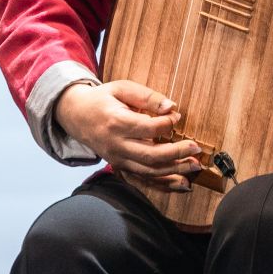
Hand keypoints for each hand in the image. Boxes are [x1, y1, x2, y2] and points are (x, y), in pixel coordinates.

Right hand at [54, 79, 201, 190]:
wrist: (76, 115)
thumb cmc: (102, 99)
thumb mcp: (122, 88)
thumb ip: (148, 97)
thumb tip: (172, 107)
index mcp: (116, 122)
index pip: (148, 128)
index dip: (167, 124)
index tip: (177, 117)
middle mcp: (116, 145)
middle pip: (151, 155)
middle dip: (177, 153)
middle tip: (196, 148)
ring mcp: (117, 160)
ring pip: (149, 171)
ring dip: (175, 171)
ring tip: (195, 166)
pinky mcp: (120, 167)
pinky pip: (143, 181)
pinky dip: (163, 185)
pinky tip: (181, 184)